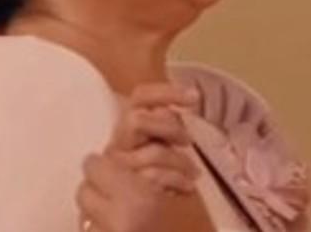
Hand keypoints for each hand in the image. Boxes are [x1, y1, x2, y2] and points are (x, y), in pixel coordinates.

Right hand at [76, 83, 211, 231]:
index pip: (140, 97)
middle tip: (186, 140)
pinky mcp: (128, 191)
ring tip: (192, 175)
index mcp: (128, 130)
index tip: (194, 96)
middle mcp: (117, 147)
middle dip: (168, 127)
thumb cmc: (148, 183)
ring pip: (151, 152)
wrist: (131, 218)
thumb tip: (176, 108)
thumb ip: (161, 128)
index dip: (166, 92)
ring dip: (179, 162)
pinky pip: (153, 178)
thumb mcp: (158, 149)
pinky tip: (185, 190)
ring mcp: (119, 170)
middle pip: (136, 120)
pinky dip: (176, 181)